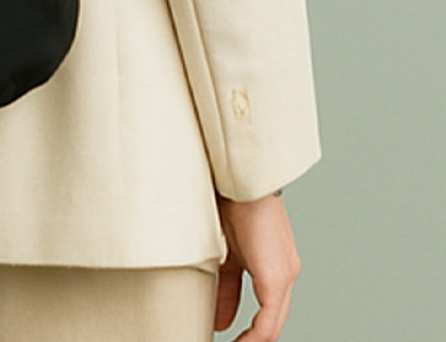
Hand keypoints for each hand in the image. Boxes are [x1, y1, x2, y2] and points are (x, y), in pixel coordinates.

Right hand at [214, 191, 301, 340]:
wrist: (242, 178)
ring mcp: (284, 276)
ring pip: (271, 324)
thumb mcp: (223, 245)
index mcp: (272, 262)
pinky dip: (254, 338)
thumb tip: (217, 308)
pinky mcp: (276, 279)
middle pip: (271, 320)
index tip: (225, 333)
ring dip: (251, 341)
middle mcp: (284, 272)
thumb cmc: (229, 198)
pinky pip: (268, 323)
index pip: (264, 307)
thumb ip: (224, 279)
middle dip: (250, 340)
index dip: (246, 327)